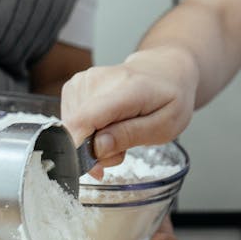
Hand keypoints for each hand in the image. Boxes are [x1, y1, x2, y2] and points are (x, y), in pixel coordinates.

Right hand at [61, 47, 197, 174]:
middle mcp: (98, 80)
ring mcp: (83, 81)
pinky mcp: (75, 86)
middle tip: (121, 150)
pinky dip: (87, 131)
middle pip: (75, 129)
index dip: (81, 150)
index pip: (84, 120)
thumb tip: (98, 147)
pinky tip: (106, 126)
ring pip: (71, 128)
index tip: (97, 168)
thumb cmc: (169, 98)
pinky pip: (71, 121)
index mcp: (125, 88)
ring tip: (118, 135)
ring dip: (92, 142)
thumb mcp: (164, 125)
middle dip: (94, 151)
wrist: (164, 71)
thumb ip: (130, 135)